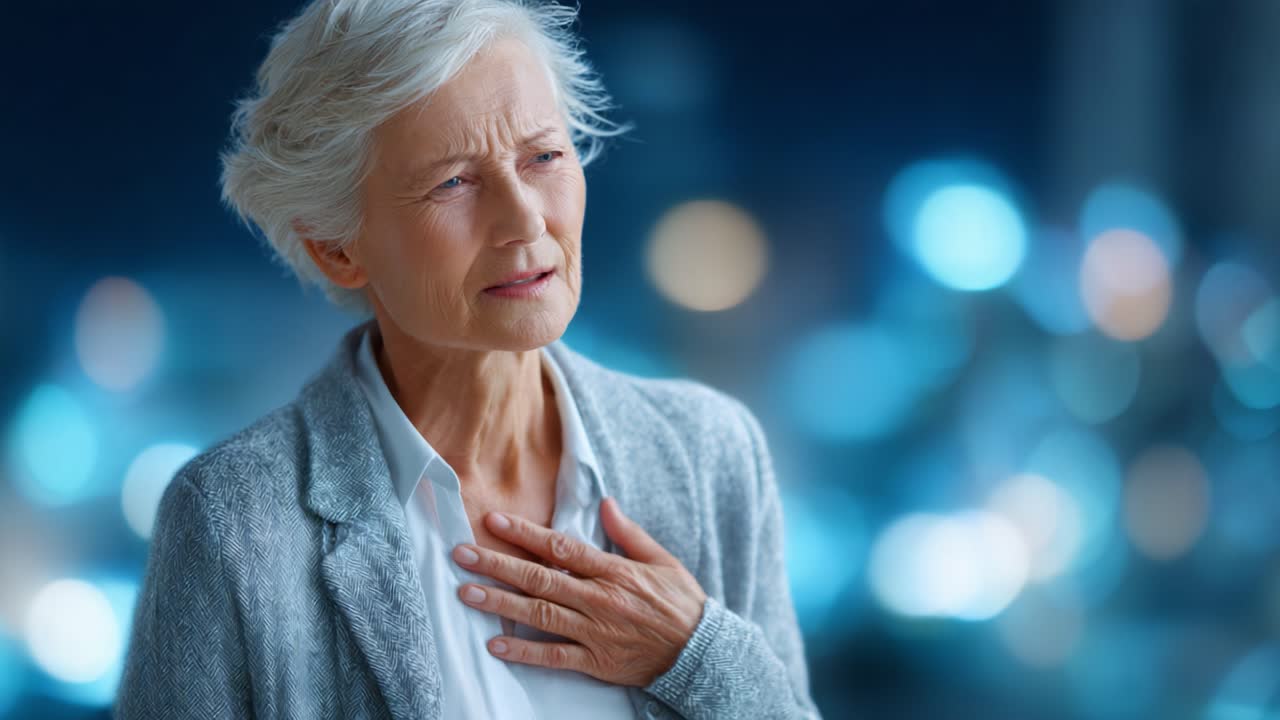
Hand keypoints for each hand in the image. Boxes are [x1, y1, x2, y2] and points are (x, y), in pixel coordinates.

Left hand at [450, 496, 707, 686]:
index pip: (561, 548)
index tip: (495, 521)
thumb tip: (605, 503)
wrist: (701, 653)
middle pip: (541, 578)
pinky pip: (555, 656)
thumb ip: (629, 533)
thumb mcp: (662, 560)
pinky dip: (525, 651)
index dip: (525, 533)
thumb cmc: (681, 604)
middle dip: (498, 564)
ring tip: (467, 592)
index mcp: (614, 571)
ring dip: (501, 603)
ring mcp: (596, 632)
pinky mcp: (596, 662)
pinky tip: (496, 643)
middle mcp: (600, 599)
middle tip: (462, 554)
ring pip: (540, 615)